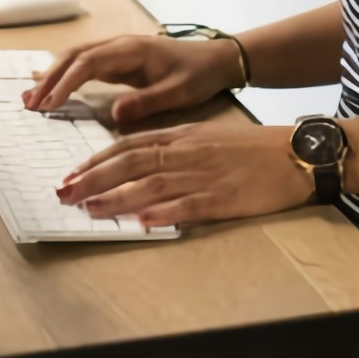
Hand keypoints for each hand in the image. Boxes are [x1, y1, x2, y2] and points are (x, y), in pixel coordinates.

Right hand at [22, 33, 243, 125]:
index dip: (65, 82)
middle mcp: (120, 45)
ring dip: (52, 75)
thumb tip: (113, 114)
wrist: (217, 59)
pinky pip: (85, 64)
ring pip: (77, 58)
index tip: (48, 104)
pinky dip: (64, 73)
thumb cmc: (199, 75)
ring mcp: (118, 50)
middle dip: (49, 78)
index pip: (89, 62)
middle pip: (75, 56)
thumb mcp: (179, 93)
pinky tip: (47, 83)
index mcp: (132, 50)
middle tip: (28, 103)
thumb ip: (147, 102)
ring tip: (29, 97)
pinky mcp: (119, 60)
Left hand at [58, 121, 313, 226]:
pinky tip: (142, 221)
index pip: (129, 146)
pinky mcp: (222, 198)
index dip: (97, 160)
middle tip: (64, 193)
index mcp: (182, 136)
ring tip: (89, 209)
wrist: (294, 153)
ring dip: (116, 198)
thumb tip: (139, 163)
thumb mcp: (207, 137)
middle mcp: (187, 153)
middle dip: (93, 178)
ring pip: (151, 185)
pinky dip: (163, 213)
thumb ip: (174, 148)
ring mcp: (203, 176)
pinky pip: (187, 206)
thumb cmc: (250, 148)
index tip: (71, 172)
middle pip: (131, 164)